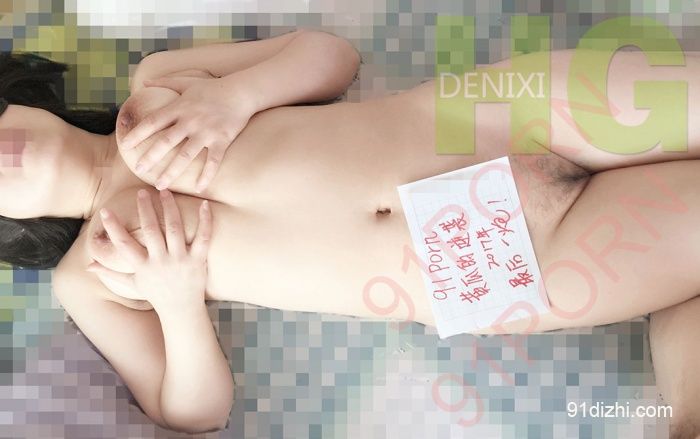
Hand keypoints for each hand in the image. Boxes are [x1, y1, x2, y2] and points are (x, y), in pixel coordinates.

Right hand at [86, 189, 212, 313]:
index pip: (123, 245)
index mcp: (142, 267)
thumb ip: (110, 272)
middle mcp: (160, 262)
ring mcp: (180, 260)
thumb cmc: (156, 295)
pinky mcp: (198, 260)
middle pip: (151, 231)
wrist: (182, 310)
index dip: (113, 227)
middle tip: (141, 192)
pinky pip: (203, 237)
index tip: (105, 210)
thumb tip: (88, 265)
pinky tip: (204, 204)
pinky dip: (205, 220)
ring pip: (175, 229)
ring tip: (165, 191)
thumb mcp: (132, 284)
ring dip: (170, 208)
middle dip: (145, 210)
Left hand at [119, 75, 257, 191]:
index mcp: (179, 107)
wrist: (242, 92)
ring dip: (172, 172)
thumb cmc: (214, 87)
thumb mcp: (187, 81)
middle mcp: (190, 121)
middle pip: (166, 141)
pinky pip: (213, 161)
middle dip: (151, 156)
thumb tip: (144, 82)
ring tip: (161, 185)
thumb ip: (165, 82)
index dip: (137, 133)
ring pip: (185, 156)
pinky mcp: (222, 140)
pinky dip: (206, 176)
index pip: (153, 121)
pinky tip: (198, 188)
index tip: (124, 145)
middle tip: (139, 169)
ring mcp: (206, 132)